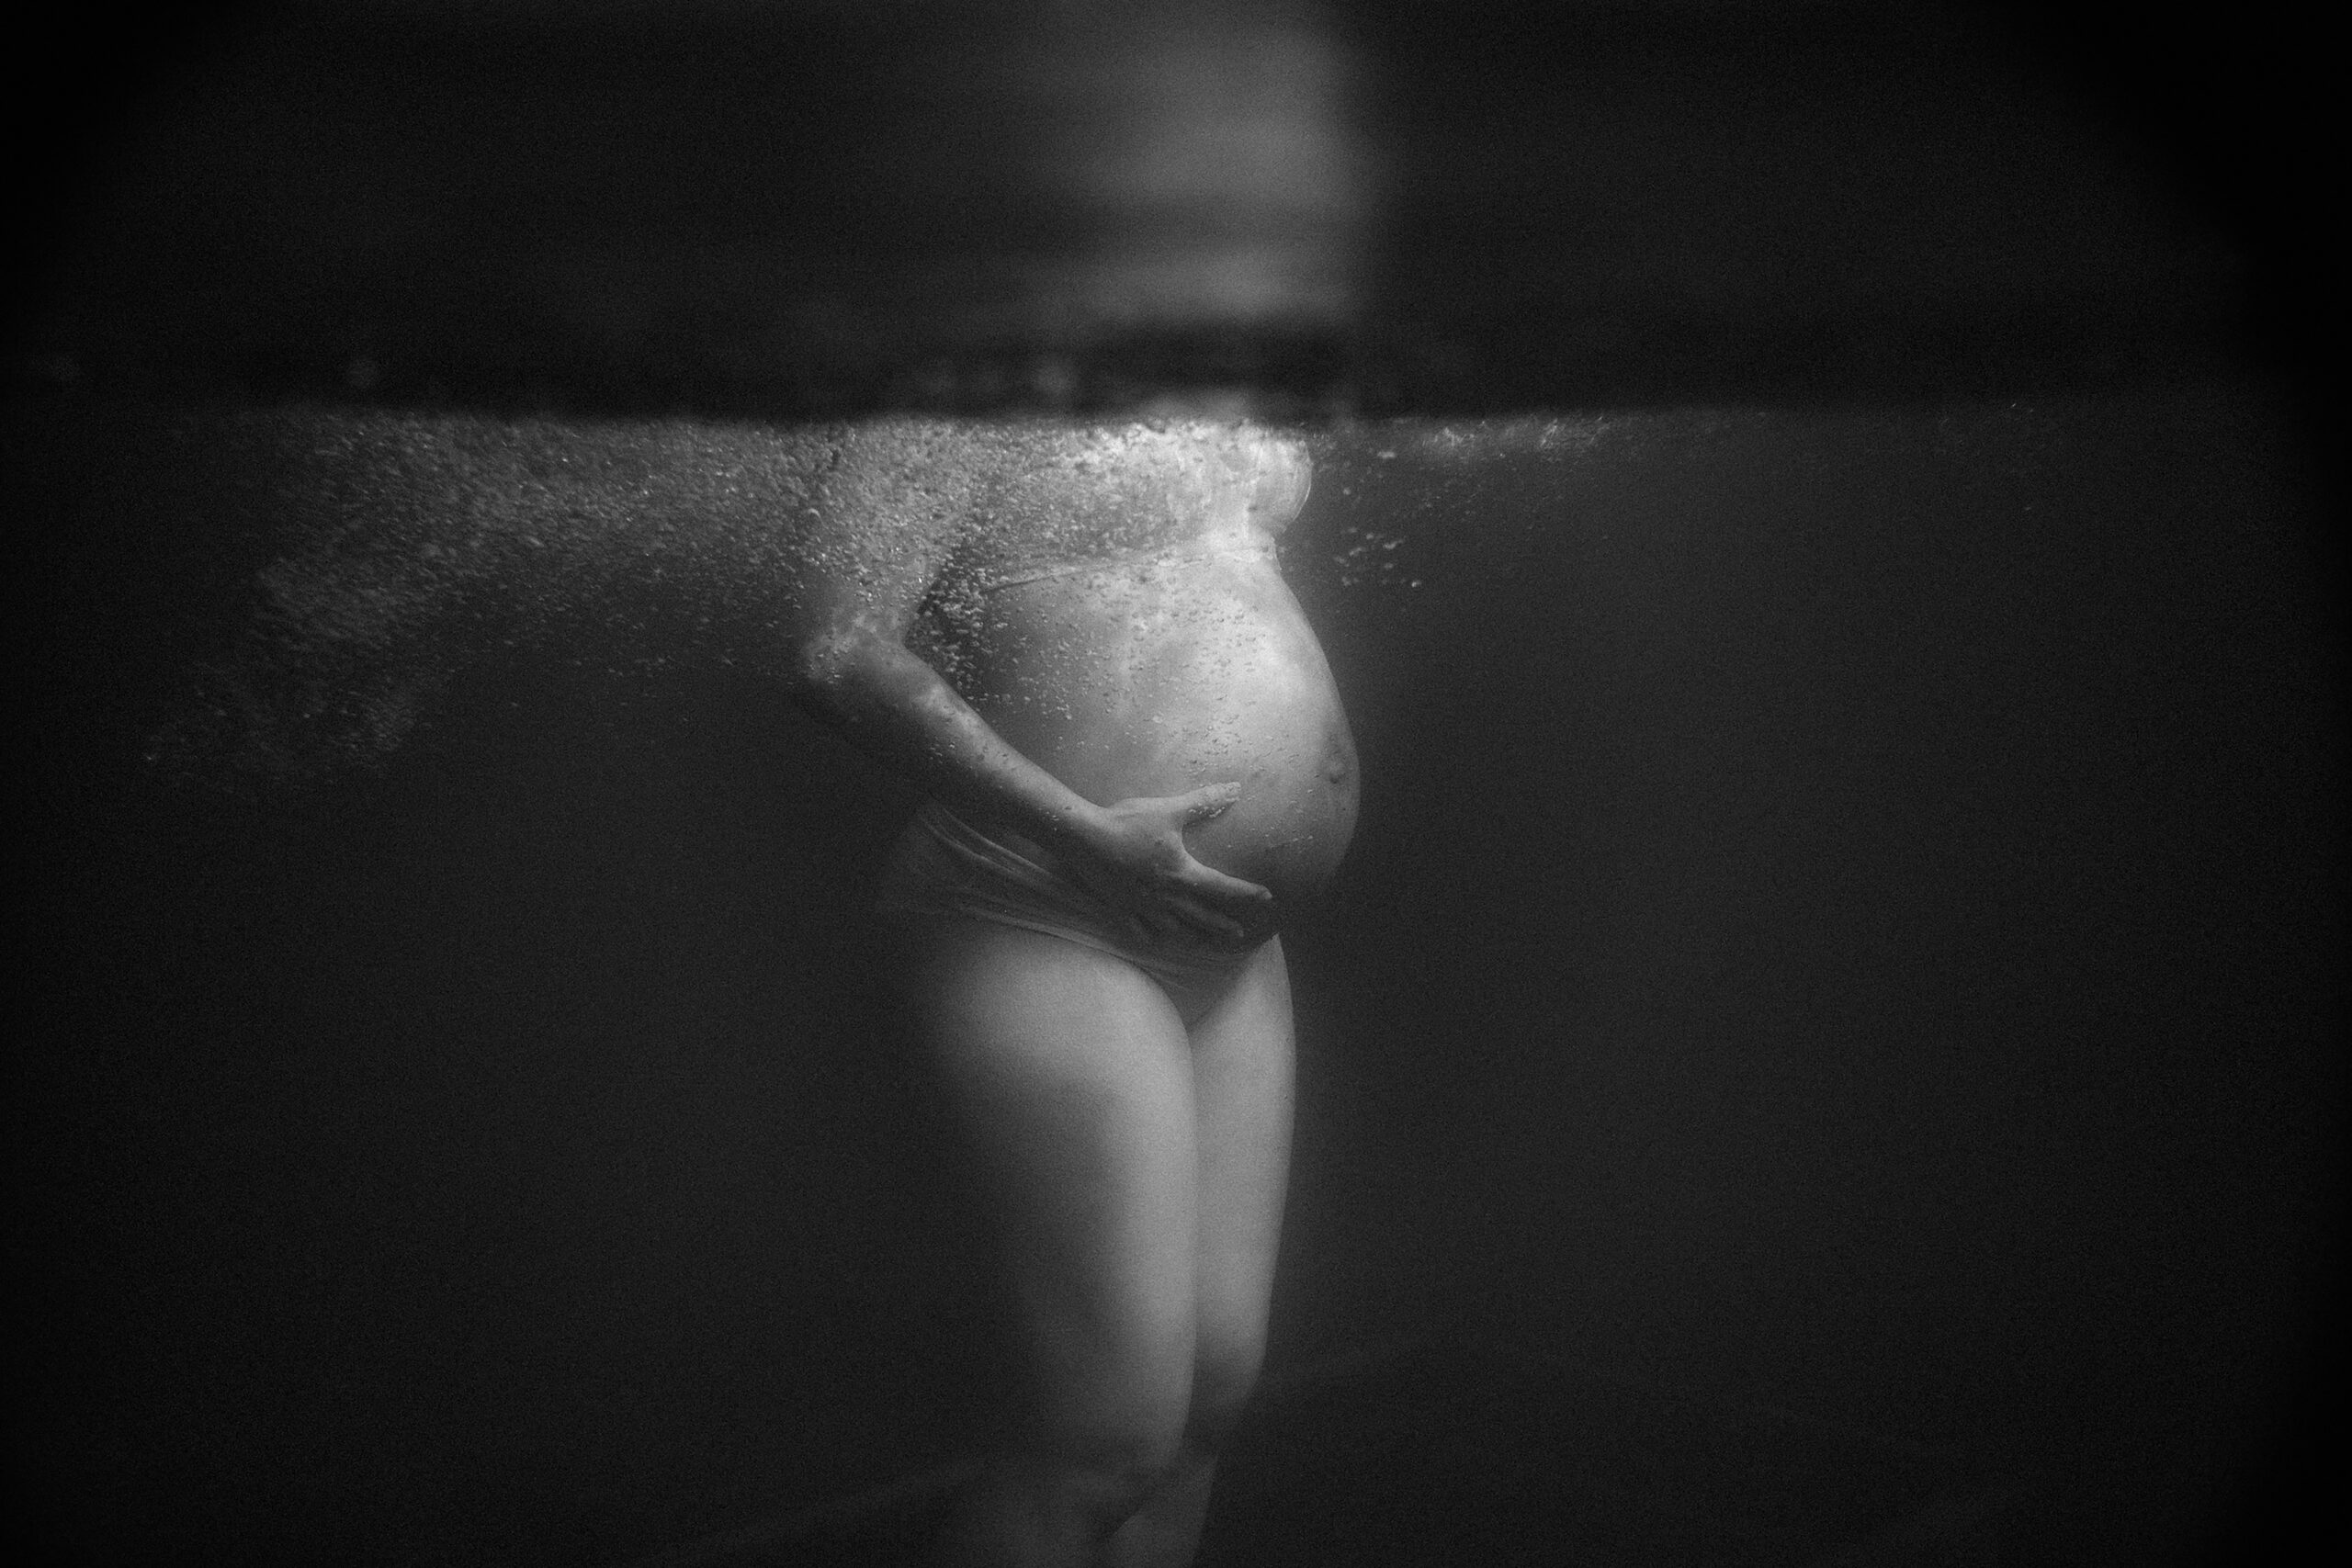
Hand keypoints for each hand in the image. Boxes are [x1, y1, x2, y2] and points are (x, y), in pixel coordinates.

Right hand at [1064, 783, 1274, 947]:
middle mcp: (1166, 897)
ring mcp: (1142, 906)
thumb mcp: (1169, 810)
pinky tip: (1156, 940)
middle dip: (1222, 925)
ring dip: (1192, 937)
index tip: (1266, 898)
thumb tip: (1234, 789)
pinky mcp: (1120, 908)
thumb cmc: (1128, 822)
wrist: (1084, 837)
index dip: (1246, 892)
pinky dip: (1151, 936)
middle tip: (1239, 934)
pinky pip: (1139, 930)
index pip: (1222, 887)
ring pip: (1173, 930)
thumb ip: (1203, 802)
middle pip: (1201, 917)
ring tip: (1204, 943)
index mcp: (1181, 874)